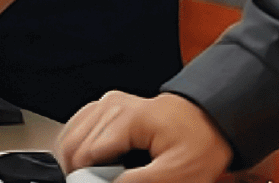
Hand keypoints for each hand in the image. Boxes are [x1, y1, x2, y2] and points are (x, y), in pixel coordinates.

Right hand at [55, 91, 232, 182]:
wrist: (208, 121)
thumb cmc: (198, 143)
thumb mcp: (177, 175)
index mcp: (127, 119)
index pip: (85, 154)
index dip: (86, 179)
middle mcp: (112, 105)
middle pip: (72, 145)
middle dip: (80, 171)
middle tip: (104, 181)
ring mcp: (108, 104)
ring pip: (70, 136)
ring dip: (78, 161)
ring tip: (103, 175)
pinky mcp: (107, 108)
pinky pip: (79, 128)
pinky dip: (80, 148)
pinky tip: (95, 162)